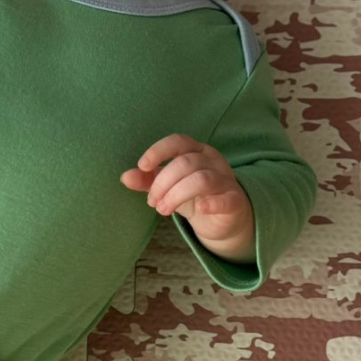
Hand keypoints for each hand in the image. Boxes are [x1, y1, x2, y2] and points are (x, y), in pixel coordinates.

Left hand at [119, 133, 253, 244]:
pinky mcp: (235, 201)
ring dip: (176, 195)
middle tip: (152, 203)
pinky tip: (200, 209)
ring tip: (163, 210)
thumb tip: (125, 177)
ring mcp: (226, 179)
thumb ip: (148, 181)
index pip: (178, 141)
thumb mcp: (168, 187)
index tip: (143, 166)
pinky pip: (226, 199)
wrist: (224, 219)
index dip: (159, 151)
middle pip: (184, 163)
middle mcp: (212, 161)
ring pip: (201, 180)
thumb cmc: (193, 196)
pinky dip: (211, 203)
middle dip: (162, 184)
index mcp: (196, 151)